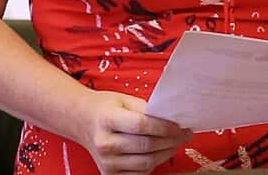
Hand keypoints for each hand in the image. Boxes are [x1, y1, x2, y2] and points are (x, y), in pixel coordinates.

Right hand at [75, 90, 192, 174]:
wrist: (82, 121)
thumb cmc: (106, 108)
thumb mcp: (124, 100)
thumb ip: (147, 110)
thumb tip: (172, 119)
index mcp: (107, 119)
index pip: (141, 126)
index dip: (165, 127)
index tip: (181, 126)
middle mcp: (105, 143)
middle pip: (146, 146)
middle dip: (171, 141)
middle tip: (185, 134)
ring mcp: (106, 162)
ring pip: (146, 163)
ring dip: (166, 153)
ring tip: (176, 143)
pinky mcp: (109, 174)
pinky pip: (139, 173)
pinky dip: (154, 164)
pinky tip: (160, 153)